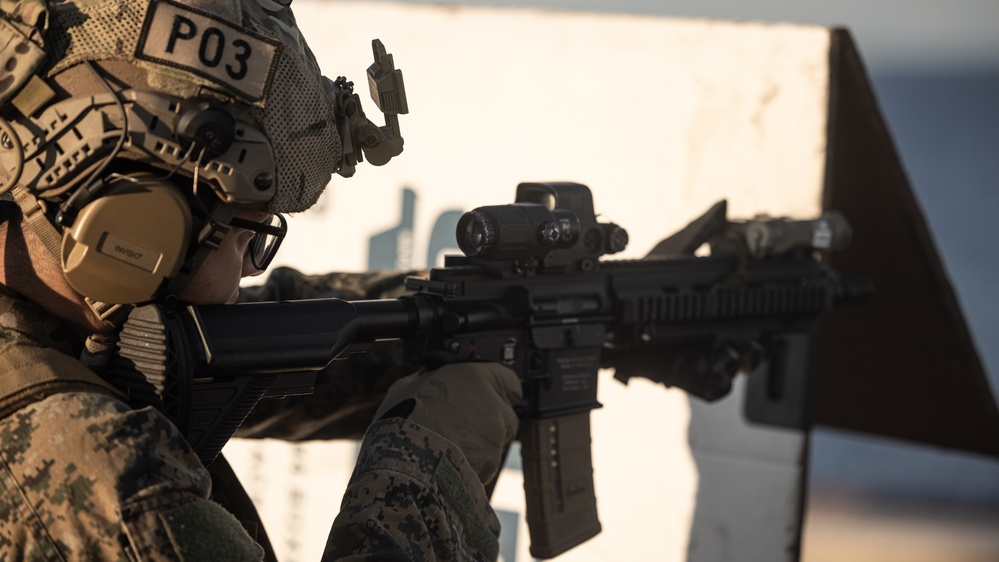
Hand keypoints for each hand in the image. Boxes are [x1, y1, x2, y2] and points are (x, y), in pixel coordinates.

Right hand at [374, 362, 522, 485]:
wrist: (402, 456)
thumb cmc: (401, 419)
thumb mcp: (411, 385)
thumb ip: (434, 381)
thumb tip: (434, 381)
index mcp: (474, 377)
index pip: (508, 379)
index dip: (501, 390)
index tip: (498, 397)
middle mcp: (491, 402)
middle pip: (506, 413)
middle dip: (490, 422)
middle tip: (464, 428)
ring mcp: (495, 434)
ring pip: (498, 440)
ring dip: (482, 445)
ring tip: (452, 448)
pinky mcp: (492, 460)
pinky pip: (488, 463)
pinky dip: (475, 466)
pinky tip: (452, 463)